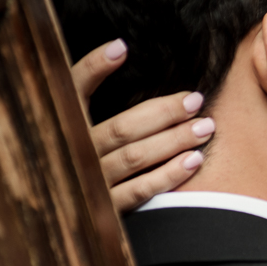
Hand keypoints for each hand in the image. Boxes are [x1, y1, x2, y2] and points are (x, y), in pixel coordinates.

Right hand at [73, 40, 213, 212]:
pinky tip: (194, 160)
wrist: (61, 218)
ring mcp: (90, 183)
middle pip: (121, 128)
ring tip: (205, 127)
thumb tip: (121, 48)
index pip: (72, 91)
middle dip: (163, 113)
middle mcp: (74, 153)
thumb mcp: (77, 126)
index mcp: (63, 127)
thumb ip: (89, 96)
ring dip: (174, 140)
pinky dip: (169, 175)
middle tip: (196, 100)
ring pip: (134, 157)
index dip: (94, 68)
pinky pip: (140, 190)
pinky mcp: (105, 209)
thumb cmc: (78, 161)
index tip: (121, 47)